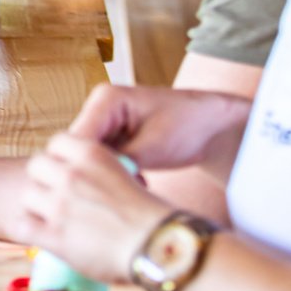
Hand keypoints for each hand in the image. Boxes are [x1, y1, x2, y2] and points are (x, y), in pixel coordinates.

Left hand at [21, 133, 173, 282]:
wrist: (160, 248)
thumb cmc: (154, 217)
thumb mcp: (128, 178)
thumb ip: (102, 174)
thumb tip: (91, 181)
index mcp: (92, 154)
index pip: (57, 142)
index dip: (60, 157)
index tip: (67, 171)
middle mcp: (71, 175)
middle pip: (35, 165)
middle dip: (44, 179)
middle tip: (57, 196)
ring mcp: (59, 204)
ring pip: (27, 195)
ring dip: (37, 207)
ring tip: (53, 219)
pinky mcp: (53, 234)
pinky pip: (21, 225)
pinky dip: (28, 230)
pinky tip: (42, 235)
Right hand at [67, 83, 250, 172]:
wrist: (213, 125)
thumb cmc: (190, 125)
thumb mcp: (155, 147)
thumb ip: (120, 162)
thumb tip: (94, 181)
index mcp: (105, 99)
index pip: (77, 137)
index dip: (82, 165)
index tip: (98, 191)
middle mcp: (98, 108)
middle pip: (78, 147)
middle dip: (95, 171)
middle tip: (122, 190)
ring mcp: (104, 123)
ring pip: (88, 156)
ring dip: (107, 174)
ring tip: (135, 185)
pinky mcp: (111, 137)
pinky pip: (101, 160)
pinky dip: (115, 174)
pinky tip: (137, 182)